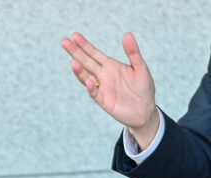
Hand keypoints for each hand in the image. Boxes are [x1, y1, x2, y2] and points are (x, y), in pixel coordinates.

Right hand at [61, 32, 159, 146]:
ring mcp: (103, 88)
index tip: (74, 35)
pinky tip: (88, 81)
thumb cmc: (143, 88)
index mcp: (110, 66)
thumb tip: (127, 34)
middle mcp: (103, 75)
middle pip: (86, 62)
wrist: (146, 110)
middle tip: (64, 41)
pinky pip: (96, 93)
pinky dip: (91, 88)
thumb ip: (133, 52)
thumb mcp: (140, 67)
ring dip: (79, 71)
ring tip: (73, 62)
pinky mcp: (105, 101)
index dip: (84, 45)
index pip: (94, 53)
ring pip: (87, 77)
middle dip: (75, 52)